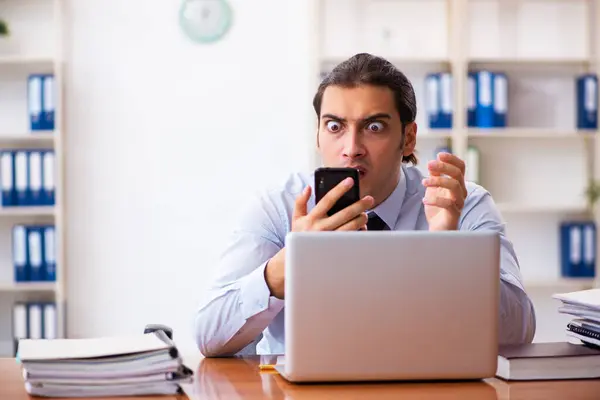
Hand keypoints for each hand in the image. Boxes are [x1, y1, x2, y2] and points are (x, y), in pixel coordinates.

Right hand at [265, 177, 373, 298]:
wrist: (298, 258)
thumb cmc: (299, 235)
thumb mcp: (296, 218)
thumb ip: (300, 202)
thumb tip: (308, 187)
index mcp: (312, 218)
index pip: (327, 199)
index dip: (339, 189)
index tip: (350, 181)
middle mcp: (321, 228)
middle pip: (344, 213)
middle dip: (359, 205)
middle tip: (369, 199)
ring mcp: (329, 239)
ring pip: (350, 227)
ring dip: (361, 219)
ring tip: (365, 214)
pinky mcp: (336, 248)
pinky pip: (351, 239)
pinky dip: (359, 233)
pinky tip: (363, 228)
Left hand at [422, 152, 467, 230]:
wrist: (438, 228)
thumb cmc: (437, 208)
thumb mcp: (433, 188)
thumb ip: (435, 176)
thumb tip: (433, 162)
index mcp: (457, 184)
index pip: (461, 167)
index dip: (452, 159)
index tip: (439, 155)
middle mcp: (461, 192)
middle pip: (457, 174)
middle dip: (443, 167)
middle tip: (429, 165)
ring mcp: (459, 203)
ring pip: (454, 186)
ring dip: (437, 181)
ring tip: (423, 182)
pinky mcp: (454, 214)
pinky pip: (448, 203)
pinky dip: (435, 200)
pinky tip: (424, 200)